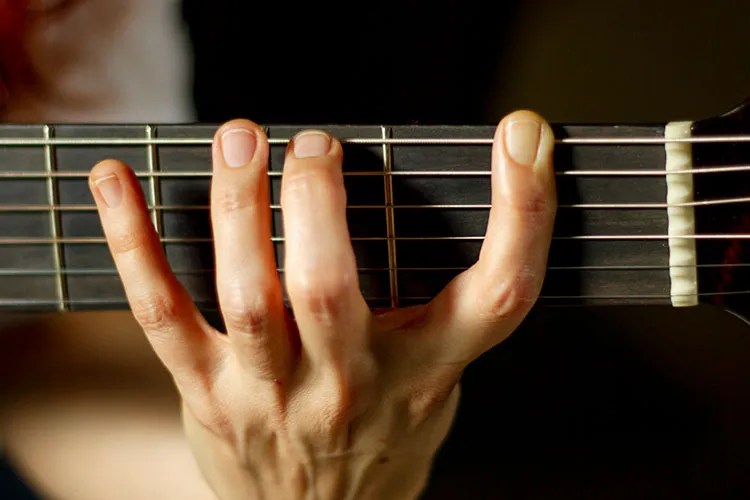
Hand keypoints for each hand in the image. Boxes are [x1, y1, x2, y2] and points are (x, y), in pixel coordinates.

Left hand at [88, 110, 556, 499]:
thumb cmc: (381, 437)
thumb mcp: (432, 380)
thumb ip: (430, 306)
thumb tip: (406, 196)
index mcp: (428, 371)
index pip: (501, 294)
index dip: (524, 212)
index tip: (522, 137)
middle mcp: (354, 385)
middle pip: (332, 287)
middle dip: (317, 201)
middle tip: (316, 145)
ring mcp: (274, 394)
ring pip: (248, 295)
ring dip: (239, 208)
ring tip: (242, 141)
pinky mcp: (208, 393)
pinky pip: (163, 312)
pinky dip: (135, 242)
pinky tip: (118, 182)